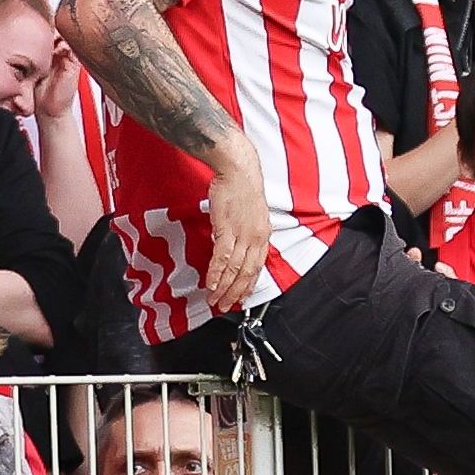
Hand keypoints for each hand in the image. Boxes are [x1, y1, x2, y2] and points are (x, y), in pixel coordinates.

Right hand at [203, 162, 271, 310]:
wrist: (238, 169)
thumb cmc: (242, 186)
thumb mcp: (251, 212)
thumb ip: (246, 230)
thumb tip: (235, 243)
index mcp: (263, 233)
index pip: (258, 266)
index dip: (250, 284)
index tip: (242, 296)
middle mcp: (256, 237)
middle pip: (247, 272)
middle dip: (236, 292)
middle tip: (226, 305)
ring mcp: (243, 234)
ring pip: (235, 269)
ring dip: (224, 288)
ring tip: (216, 299)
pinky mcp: (228, 229)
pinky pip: (222, 258)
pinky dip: (216, 274)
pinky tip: (211, 284)